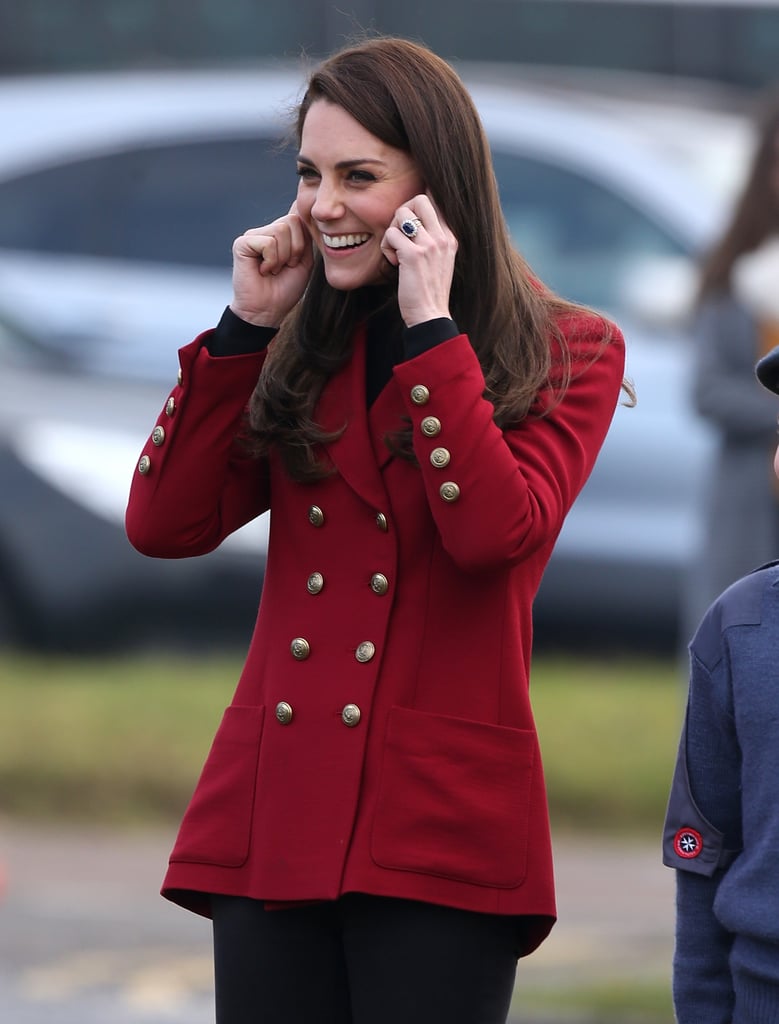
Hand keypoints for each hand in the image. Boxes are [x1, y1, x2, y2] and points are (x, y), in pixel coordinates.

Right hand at [229, 203, 314, 326]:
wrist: (268, 310)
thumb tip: (300, 206)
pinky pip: (268, 242)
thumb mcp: (305, 260)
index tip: (295, 262)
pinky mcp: (242, 243)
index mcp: (281, 234)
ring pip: (281, 230)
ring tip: (273, 269)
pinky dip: (271, 260)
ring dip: (283, 257)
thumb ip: (305, 235)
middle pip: (293, 221)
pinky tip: (262, 271)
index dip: (303, 239)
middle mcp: (266, 231)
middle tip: (285, 267)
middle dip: (296, 249)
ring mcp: (253, 236)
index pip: (298, 216)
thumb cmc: (286, 288)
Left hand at [380, 193, 457, 327]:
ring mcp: (429, 245)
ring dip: (392, 231)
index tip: (408, 226)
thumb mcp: (440, 260)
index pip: (435, 201)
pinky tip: (394, 262)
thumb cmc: (429, 291)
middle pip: (419, 199)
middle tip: (400, 233)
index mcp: (450, 237)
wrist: (430, 315)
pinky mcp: (413, 255)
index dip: (416, 209)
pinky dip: (386, 247)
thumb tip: (413, 219)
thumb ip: (432, 239)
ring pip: (401, 213)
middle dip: (403, 212)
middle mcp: (442, 237)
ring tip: (396, 251)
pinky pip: (390, 234)